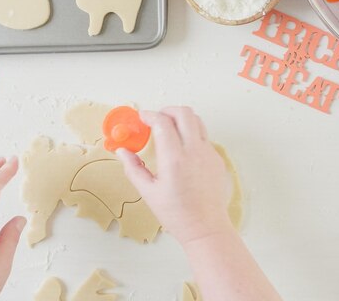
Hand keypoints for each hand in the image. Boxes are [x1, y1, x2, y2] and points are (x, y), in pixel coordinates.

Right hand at [117, 107, 233, 244]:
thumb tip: (122, 151)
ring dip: (181, 119)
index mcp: (174, 159)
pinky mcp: (217, 159)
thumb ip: (133, 168)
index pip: (163, 122)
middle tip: (156, 118)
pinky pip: (204, 136)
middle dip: (167, 110)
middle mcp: (194, 152)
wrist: (206, 228)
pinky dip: (191, 134)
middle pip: (184, 113)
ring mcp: (209, 154)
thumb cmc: (177, 214)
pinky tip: (181, 148)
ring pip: (197, 121)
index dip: (149, 115)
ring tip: (168, 130)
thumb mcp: (148, 192)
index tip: (142, 117)